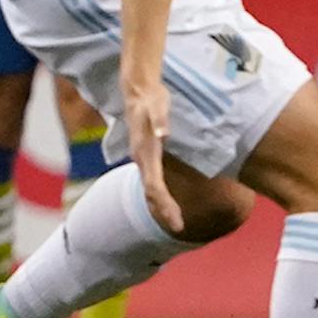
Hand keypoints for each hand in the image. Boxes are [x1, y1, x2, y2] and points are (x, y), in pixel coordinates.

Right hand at [122, 80, 185, 234]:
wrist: (138, 90)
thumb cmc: (151, 99)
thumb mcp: (157, 107)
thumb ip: (161, 120)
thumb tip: (164, 133)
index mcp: (144, 154)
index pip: (154, 187)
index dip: (165, 204)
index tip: (176, 221)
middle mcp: (141, 159)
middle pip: (152, 192)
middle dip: (164, 210)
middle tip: (179, 227)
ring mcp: (142, 158)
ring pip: (150, 188)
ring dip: (162, 205)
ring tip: (175, 221)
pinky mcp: (147, 155)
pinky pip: (152, 180)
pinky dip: (160, 194)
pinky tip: (166, 202)